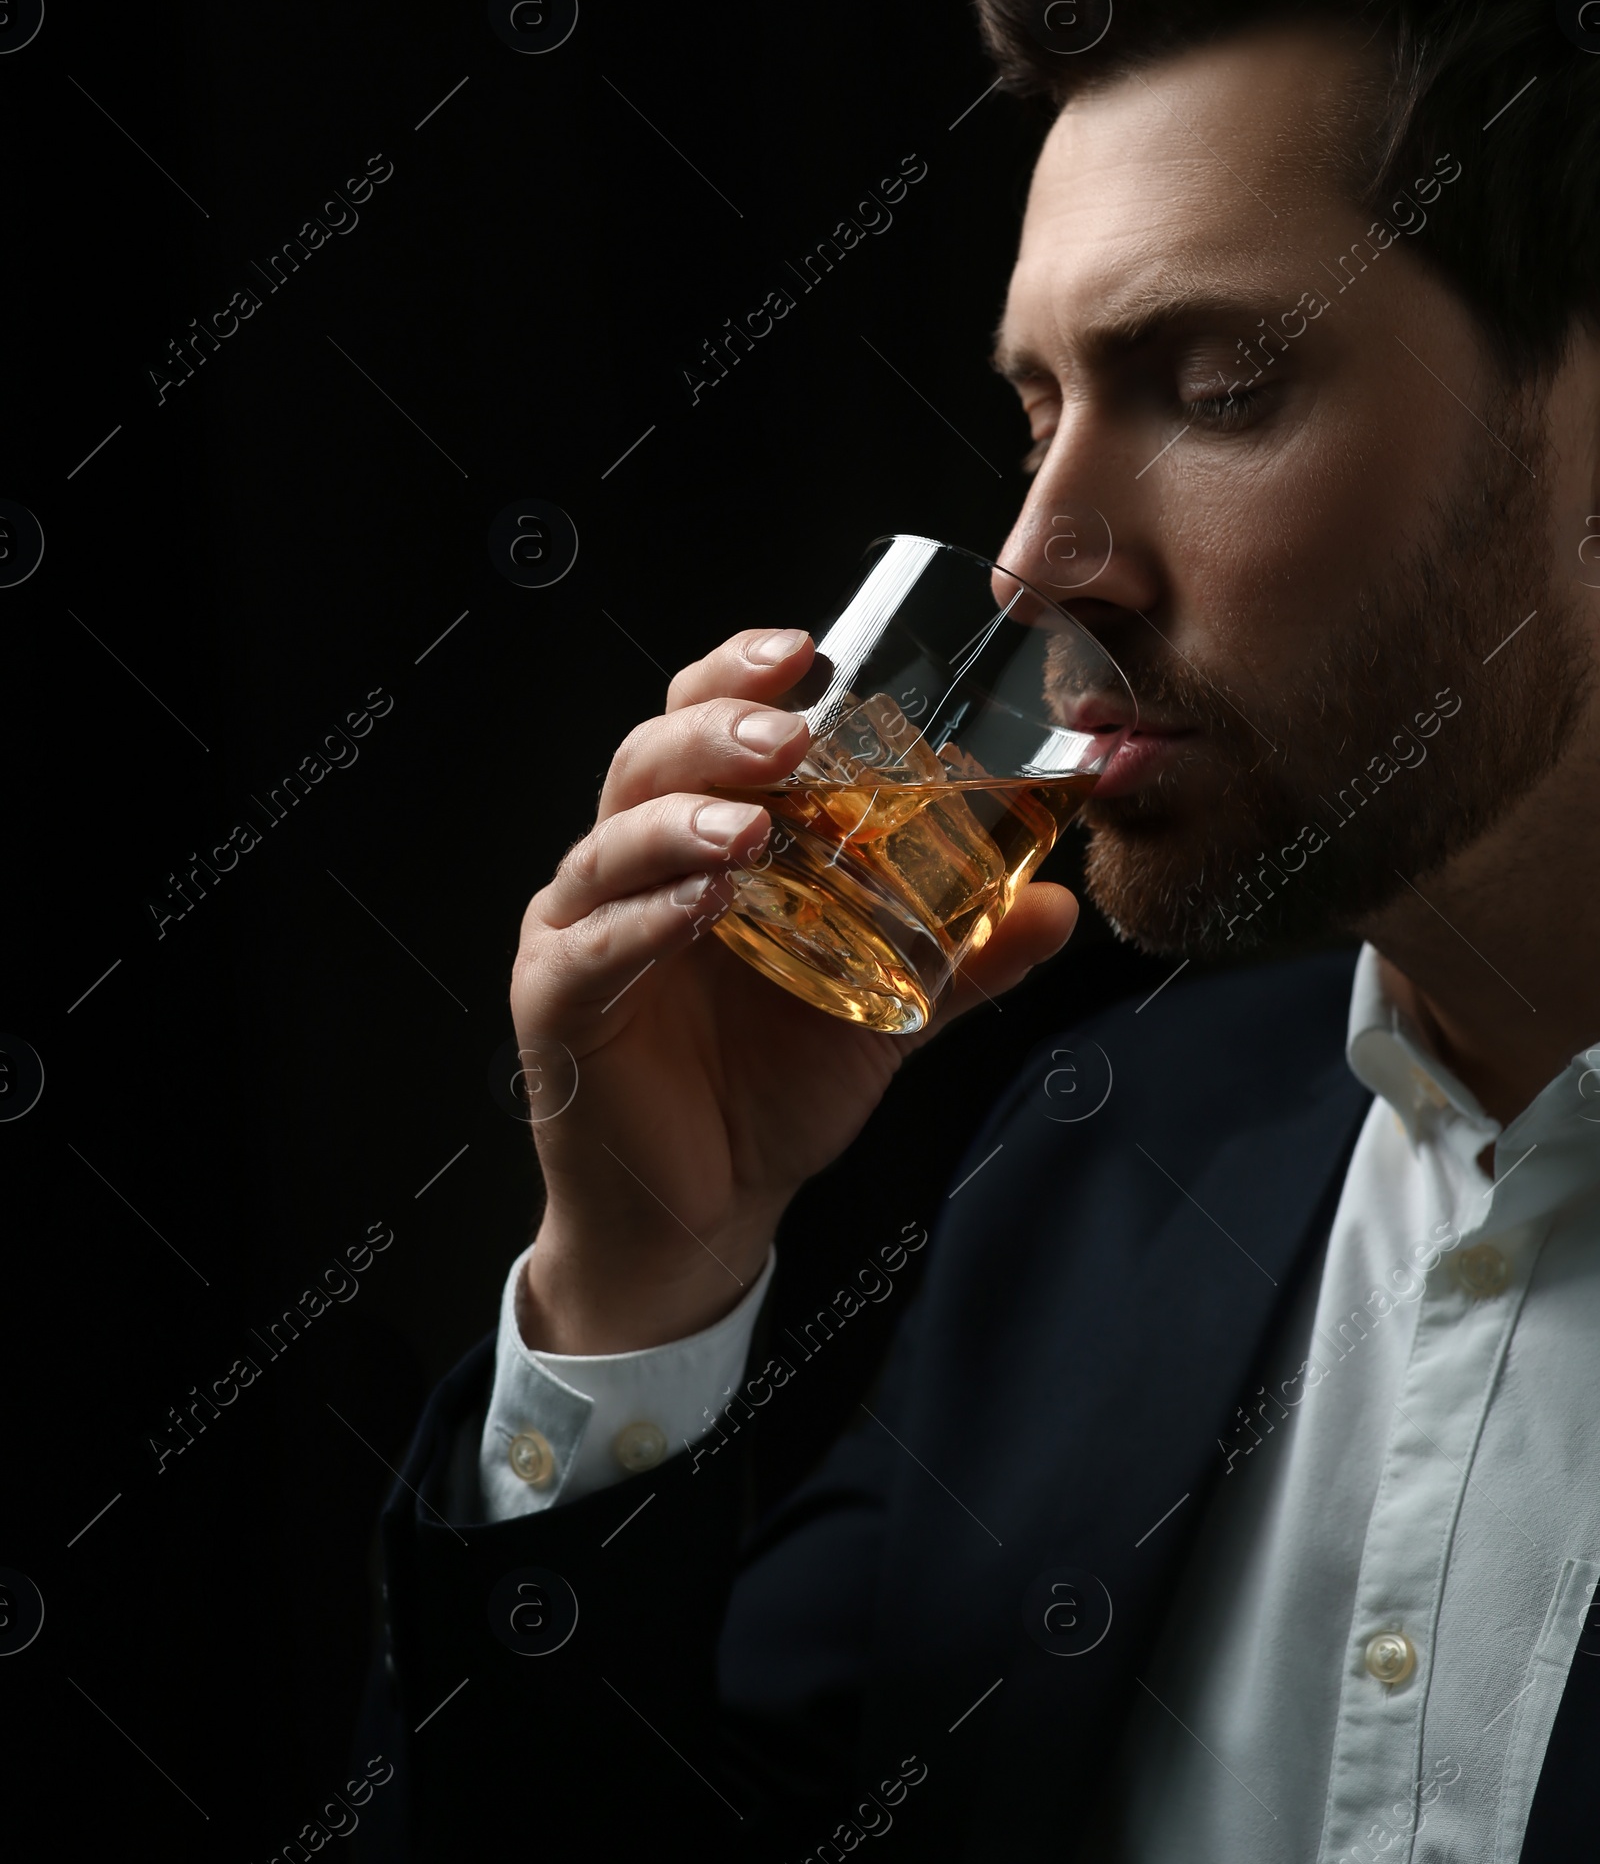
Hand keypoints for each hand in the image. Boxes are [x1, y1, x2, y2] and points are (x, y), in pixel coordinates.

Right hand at [510, 628, 1078, 1351]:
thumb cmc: (772, 1091)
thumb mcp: (884, 1009)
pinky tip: (708, 903)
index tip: (809, 650)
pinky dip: (647, 918)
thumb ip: (961, 955)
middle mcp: (630, 869)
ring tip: (752, 822)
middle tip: (790, 733)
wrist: (706, 1213)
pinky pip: (593, 947)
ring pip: (613, 843)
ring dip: (683, 819)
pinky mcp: (557, 1004)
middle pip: (648, 761)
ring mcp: (582, 931)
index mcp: (698, 842)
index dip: (742, 676)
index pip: (703, 725)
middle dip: (715, 732)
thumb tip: (1057, 905)